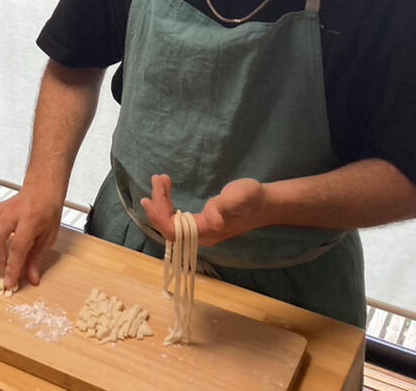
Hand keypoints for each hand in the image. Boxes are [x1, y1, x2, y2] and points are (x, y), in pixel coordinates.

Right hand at [0, 187, 63, 290]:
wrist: (42, 189)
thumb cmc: (48, 212)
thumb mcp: (48, 237)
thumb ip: (37, 258)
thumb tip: (31, 279)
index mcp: (31, 219)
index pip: (18, 246)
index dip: (13, 266)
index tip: (10, 281)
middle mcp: (13, 212)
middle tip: (3, 267)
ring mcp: (2, 208)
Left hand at [140, 173, 267, 246]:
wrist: (265, 204)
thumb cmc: (252, 199)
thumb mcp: (237, 197)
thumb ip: (222, 207)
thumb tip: (214, 222)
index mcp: (208, 232)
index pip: (174, 231)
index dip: (158, 217)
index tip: (150, 197)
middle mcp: (202, 236)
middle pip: (170, 227)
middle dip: (159, 204)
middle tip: (157, 179)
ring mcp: (202, 232)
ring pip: (173, 223)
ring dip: (162, 203)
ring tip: (160, 180)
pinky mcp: (203, 225)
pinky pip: (178, 220)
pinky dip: (169, 205)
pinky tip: (166, 192)